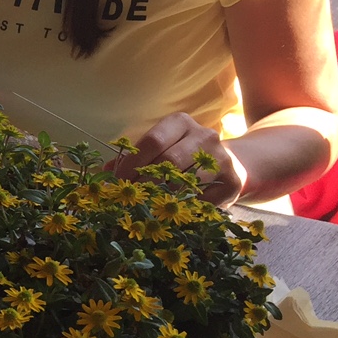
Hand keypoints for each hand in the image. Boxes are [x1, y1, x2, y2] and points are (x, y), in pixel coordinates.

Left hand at [111, 112, 247, 204]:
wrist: (227, 162)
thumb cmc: (180, 155)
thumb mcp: (159, 149)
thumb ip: (133, 159)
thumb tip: (104, 173)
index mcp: (180, 123)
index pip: (153, 141)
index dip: (132, 163)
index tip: (117, 182)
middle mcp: (204, 136)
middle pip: (170, 161)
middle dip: (146, 182)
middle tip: (130, 199)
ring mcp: (221, 158)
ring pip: (187, 181)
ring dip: (164, 198)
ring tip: (147, 208)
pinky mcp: (233, 181)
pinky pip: (204, 199)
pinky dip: (185, 209)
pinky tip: (172, 214)